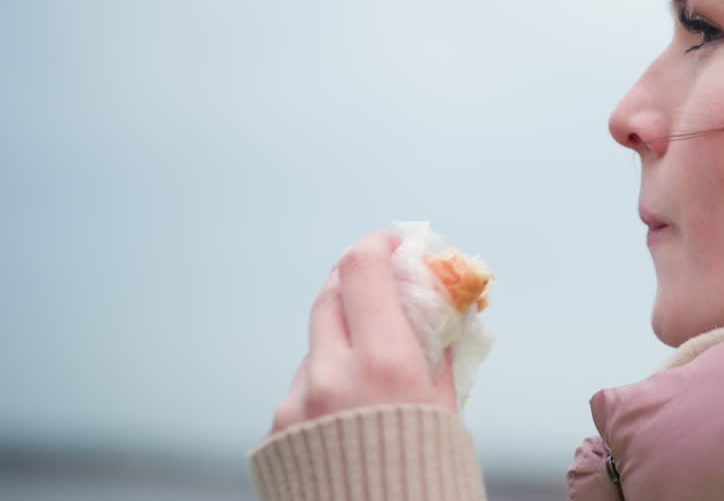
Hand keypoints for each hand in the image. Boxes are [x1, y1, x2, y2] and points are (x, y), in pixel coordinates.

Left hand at [267, 230, 457, 436]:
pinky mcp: (276, 429)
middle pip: (331, 294)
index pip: (363, 269)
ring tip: (370, 375)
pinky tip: (345, 412)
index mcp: (384, 363)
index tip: (393, 246)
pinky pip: (300, 387)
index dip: (376, 246)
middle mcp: (331, 374)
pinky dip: (325, 385)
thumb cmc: (425, 480)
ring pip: (315, 344)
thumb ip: (438, 356)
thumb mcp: (446, 409)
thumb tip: (441, 318)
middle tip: (381, 289)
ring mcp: (297, 402)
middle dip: (356, 283)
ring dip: (341, 341)